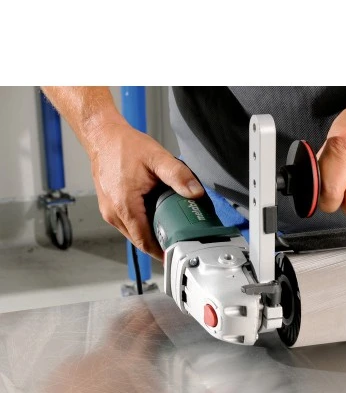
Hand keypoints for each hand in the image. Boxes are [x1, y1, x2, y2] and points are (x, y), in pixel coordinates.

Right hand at [86, 122, 203, 258]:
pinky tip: (156, 218)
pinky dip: (142, 225)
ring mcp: (109, 211)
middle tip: (179, 243)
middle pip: (139, 241)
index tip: (176, 255)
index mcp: (125, 205)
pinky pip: (128, 224)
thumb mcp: (157, 158)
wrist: (103, 136)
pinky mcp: (109, 208)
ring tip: (170, 231)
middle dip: (159, 244)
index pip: (145, 241)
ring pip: (133, 234)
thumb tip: (195, 192)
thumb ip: (178, 175)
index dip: (161, 252)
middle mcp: (113, 213)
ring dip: (150, 235)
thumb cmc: (125, 147)